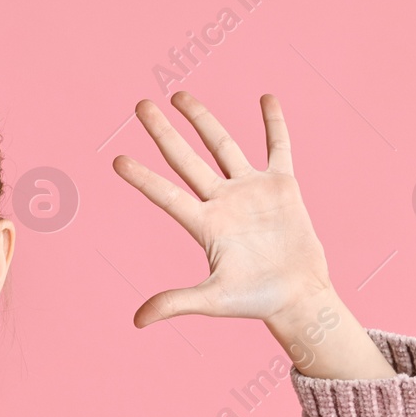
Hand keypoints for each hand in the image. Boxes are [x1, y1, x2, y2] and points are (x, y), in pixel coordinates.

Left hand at [113, 91, 333, 328]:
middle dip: (163, 132)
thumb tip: (136, 321)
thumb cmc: (255, 301)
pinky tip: (266, 98)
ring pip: (222, 145)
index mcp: (204, 225)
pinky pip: (278, 146)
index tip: (116, 160)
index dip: (142, 178)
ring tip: (180, 96)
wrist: (299, 297)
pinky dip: (274, 123)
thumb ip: (175, 302)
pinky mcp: (282, 186)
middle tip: (140, 105)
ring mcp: (251, 191)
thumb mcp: (212, 301)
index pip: (165, 195)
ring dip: (203, 120)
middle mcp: (222, 202)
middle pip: (186, 159)